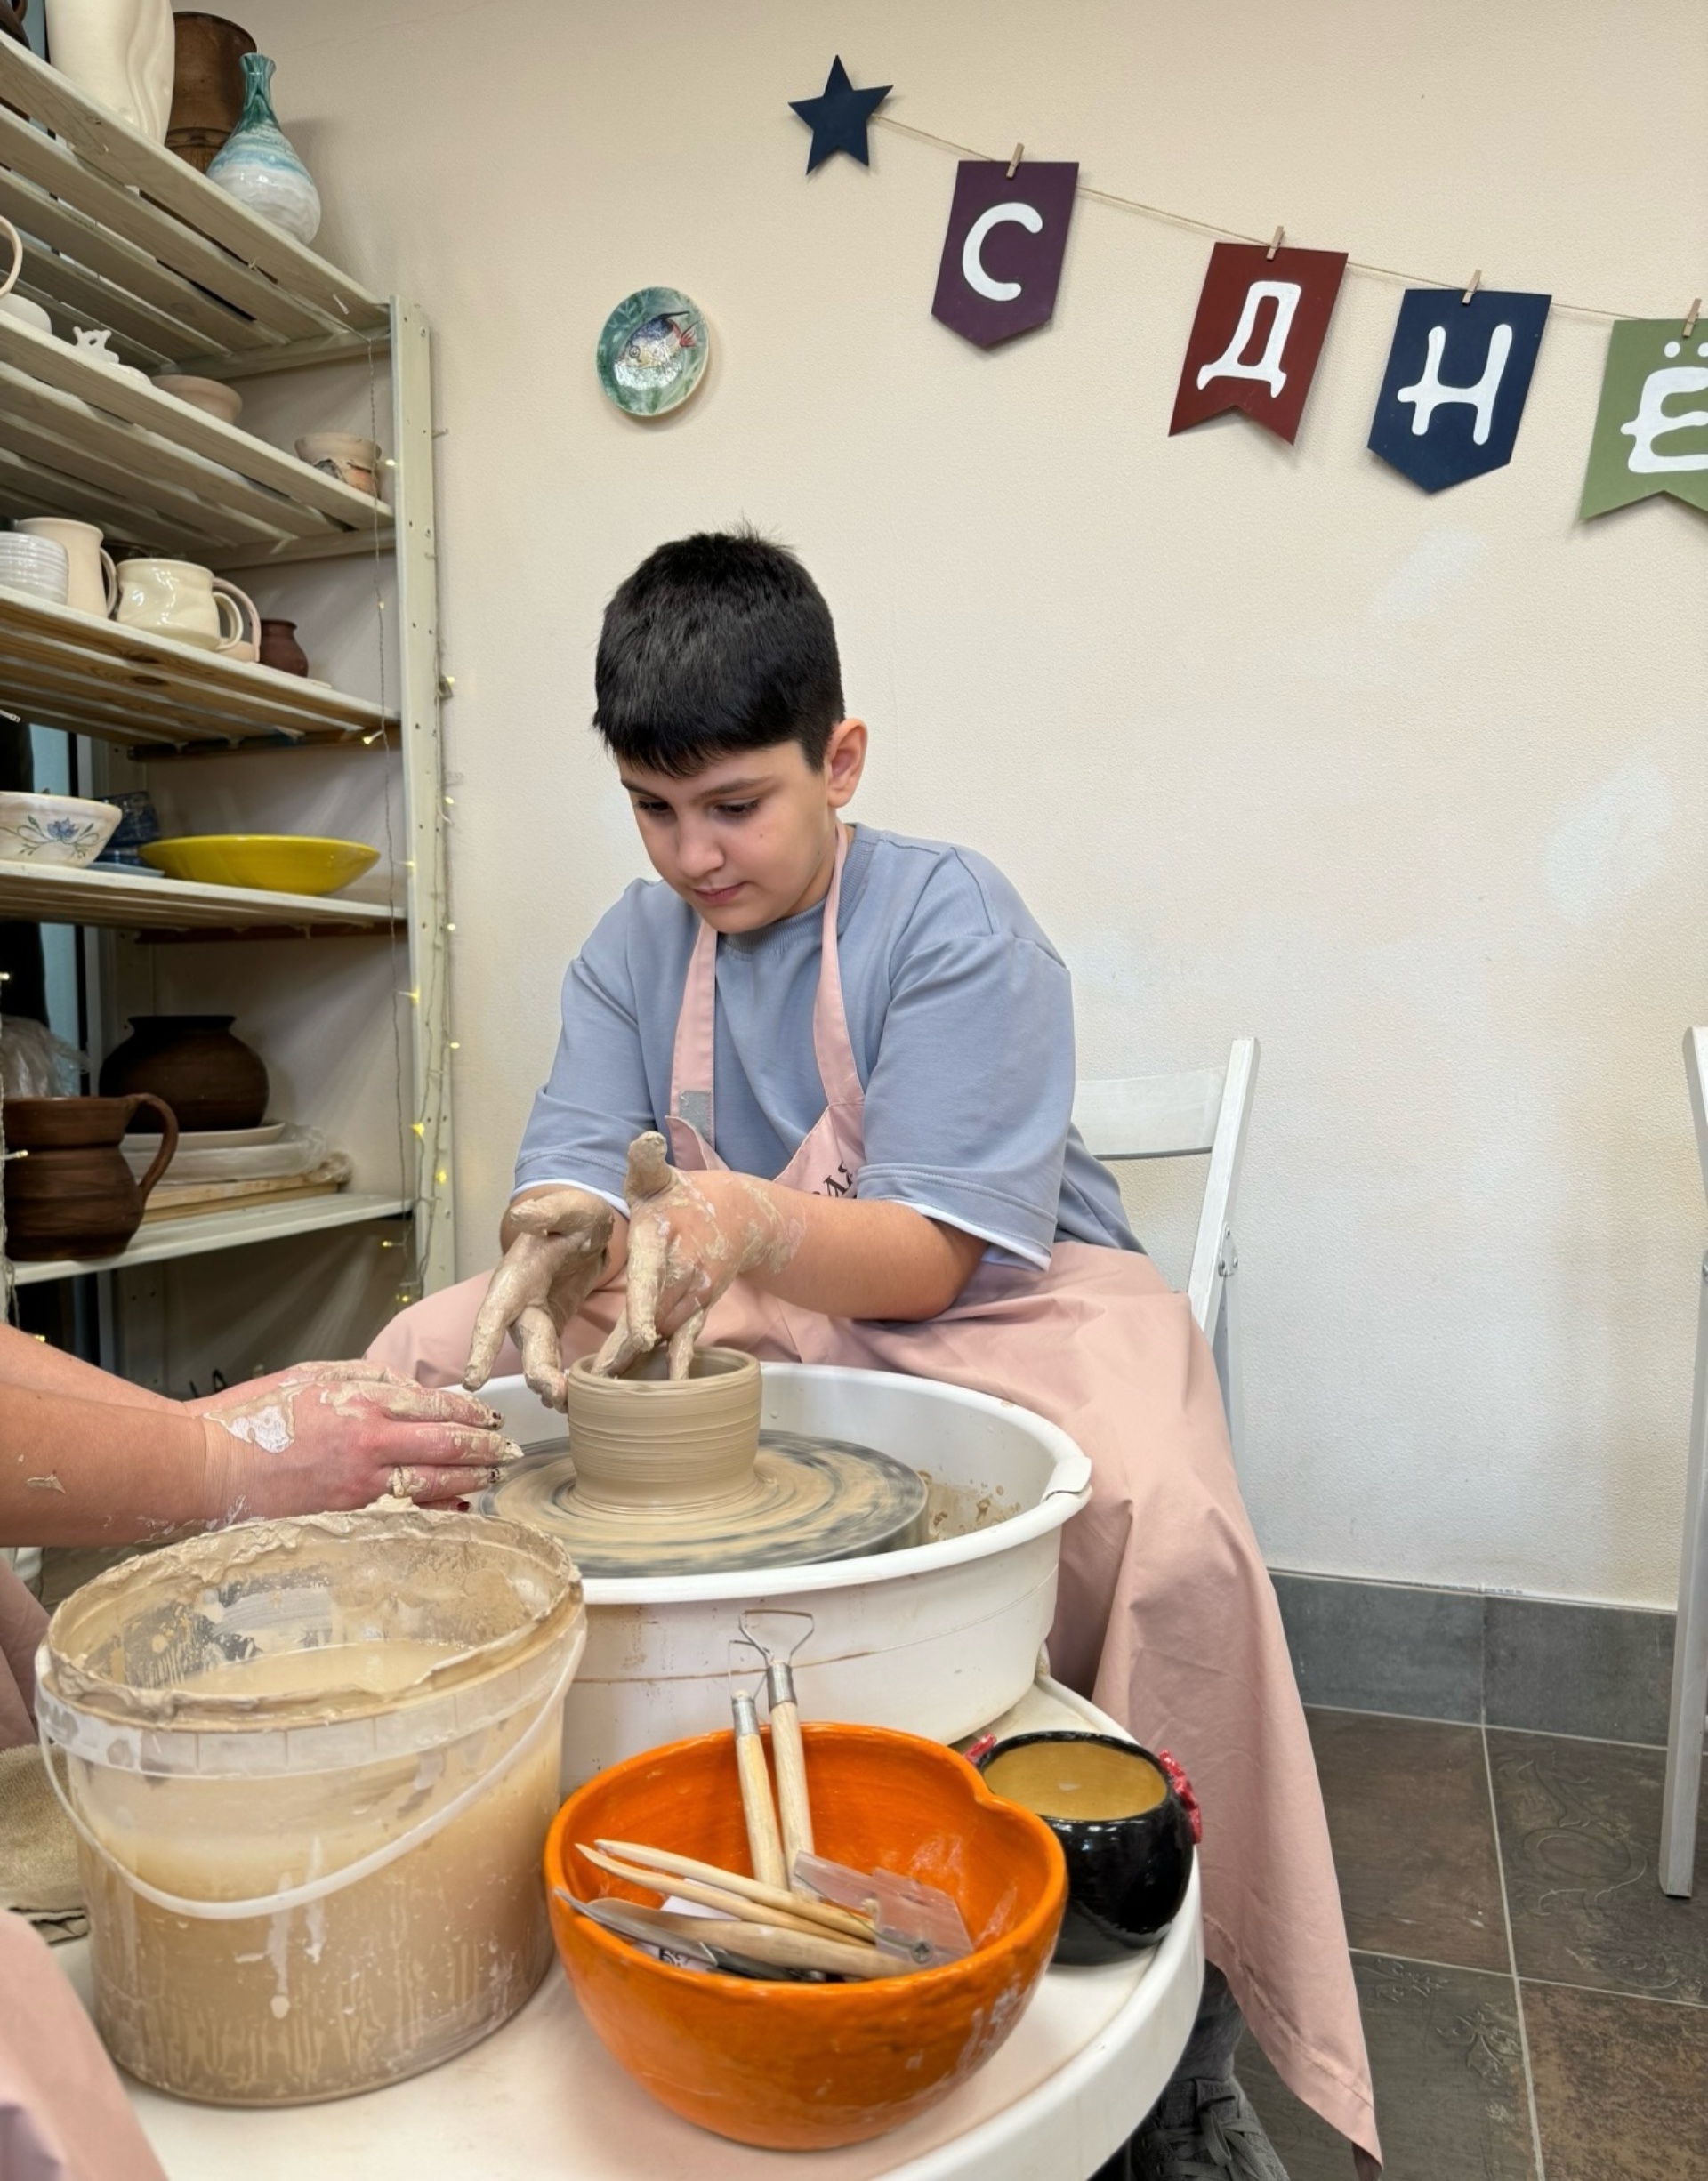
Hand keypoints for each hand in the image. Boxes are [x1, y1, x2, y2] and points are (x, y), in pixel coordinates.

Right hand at [195, 1360, 510, 1521]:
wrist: (206, 1467)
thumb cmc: (250, 1420)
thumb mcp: (311, 1375)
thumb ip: (365, 1376)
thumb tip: (406, 1386)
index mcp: (361, 1402)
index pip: (435, 1404)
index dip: (470, 1411)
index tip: (489, 1415)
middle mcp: (369, 1442)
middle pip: (446, 1443)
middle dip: (484, 1447)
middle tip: (509, 1449)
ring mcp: (359, 1483)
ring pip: (432, 1480)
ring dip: (468, 1478)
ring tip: (492, 1476)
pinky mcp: (345, 1514)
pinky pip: (403, 1511)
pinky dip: (434, 1508)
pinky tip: (455, 1507)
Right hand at [464, 1185, 616, 1406]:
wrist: (584, 1228)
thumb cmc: (573, 1217)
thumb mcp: (570, 1208)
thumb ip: (549, 1211)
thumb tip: (521, 1214)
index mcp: (515, 1277)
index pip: (492, 1314)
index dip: (481, 1348)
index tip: (473, 1379)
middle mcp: (518, 1304)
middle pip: (522, 1345)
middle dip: (535, 1373)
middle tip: (553, 1395)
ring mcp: (535, 1320)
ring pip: (538, 1359)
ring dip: (550, 1383)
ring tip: (567, 1403)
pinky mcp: (553, 1329)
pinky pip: (554, 1359)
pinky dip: (562, 1379)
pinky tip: (572, 1399)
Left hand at [594, 1133, 798, 1378]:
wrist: (739, 1217)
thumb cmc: (680, 1197)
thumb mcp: (657, 1176)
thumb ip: (645, 1162)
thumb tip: (643, 1140)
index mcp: (663, 1238)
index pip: (651, 1275)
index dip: (644, 1306)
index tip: (641, 1335)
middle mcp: (682, 1271)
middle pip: (651, 1317)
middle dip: (626, 1349)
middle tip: (597, 1380)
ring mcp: (694, 1294)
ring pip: (663, 1334)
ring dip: (636, 1362)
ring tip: (605, 1391)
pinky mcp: (699, 1310)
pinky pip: (684, 1342)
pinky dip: (671, 1365)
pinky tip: (658, 1391)